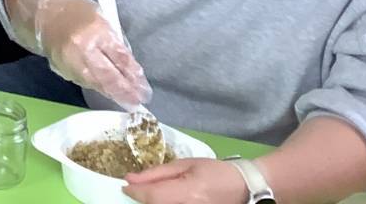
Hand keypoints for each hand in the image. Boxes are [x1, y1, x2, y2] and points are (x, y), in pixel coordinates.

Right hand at [11, 0, 147, 107]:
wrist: (46, 14)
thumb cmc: (79, 13)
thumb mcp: (103, 20)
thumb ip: (115, 43)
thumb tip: (131, 69)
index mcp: (96, 30)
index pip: (119, 57)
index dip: (133, 75)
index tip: (145, 88)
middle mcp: (82, 48)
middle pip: (108, 75)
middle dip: (125, 91)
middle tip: (140, 101)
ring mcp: (70, 61)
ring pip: (96, 83)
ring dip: (113, 93)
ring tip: (128, 101)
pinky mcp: (62, 70)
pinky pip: (84, 82)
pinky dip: (99, 88)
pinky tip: (109, 93)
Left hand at [124, 157, 247, 203]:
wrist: (241, 187)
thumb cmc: (214, 171)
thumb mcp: (185, 165)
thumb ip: (156, 174)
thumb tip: (130, 178)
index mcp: (188, 192)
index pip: (152, 197)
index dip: (135, 192)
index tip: (124, 186)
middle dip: (144, 199)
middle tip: (140, 190)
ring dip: (153, 202)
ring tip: (155, 193)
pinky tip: (164, 199)